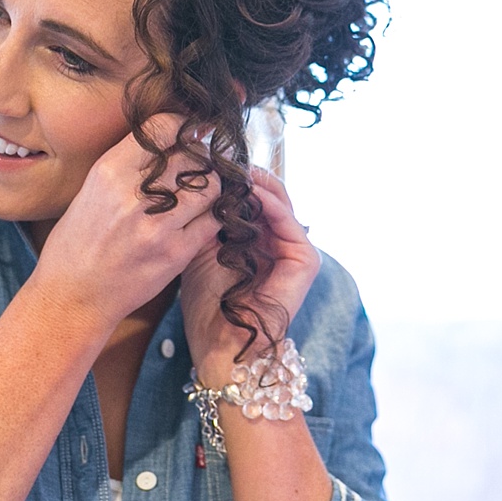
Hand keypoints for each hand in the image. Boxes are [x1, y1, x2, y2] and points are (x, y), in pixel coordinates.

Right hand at [31, 116, 219, 332]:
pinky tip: (208, 213)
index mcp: (109, 171)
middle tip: (207, 158)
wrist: (73, 296)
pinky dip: (216, 213)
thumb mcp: (90, 189)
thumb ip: (126, 165)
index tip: (193, 129)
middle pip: (193, 154)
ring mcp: (158, 226)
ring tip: (208, 186)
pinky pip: (214, 221)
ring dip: (215, 183)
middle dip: (204, 153)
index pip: (163, 127)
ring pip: (212, 185)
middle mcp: (134, 195)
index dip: (185, 123)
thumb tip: (164, 139)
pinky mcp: (175, 254)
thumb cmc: (77, 243)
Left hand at [181, 167, 320, 380]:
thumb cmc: (206, 305)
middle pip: (267, 193)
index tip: (207, 156)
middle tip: (219, 154)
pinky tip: (247, 188)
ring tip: (231, 165)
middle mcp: (278, 241)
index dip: (231, 176)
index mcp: (258, 238)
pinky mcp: (305, 261)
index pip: (251, 196)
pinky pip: (289, 222)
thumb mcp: (199, 250)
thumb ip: (204, 218)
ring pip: (278, 201)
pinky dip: (269, 202)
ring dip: (254, 181)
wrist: (218, 346)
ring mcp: (295, 250)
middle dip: (243, 173)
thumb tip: (196, 178)